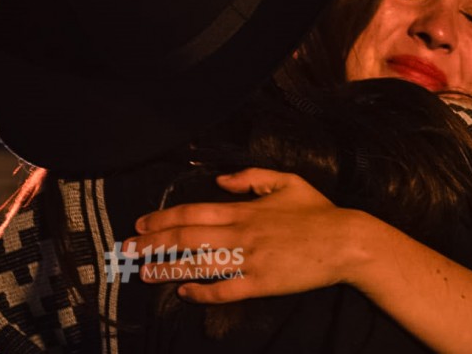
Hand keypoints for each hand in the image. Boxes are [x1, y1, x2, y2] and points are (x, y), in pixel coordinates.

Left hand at [129, 168, 367, 302]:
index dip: (162, 219)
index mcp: (244, 209)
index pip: (192, 212)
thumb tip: (221, 180)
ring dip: (167, 268)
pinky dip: (201, 292)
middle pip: (186, 237)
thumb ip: (251, 177)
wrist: (345, 241)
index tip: (141, 225)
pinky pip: (223, 290)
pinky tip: (184, 293)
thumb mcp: (287, 181)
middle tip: (126, 251)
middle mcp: (240, 233)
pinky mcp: (260, 283)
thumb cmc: (318, 212)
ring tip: (143, 272)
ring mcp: (249, 260)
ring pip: (197, 264)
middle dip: (152, 244)